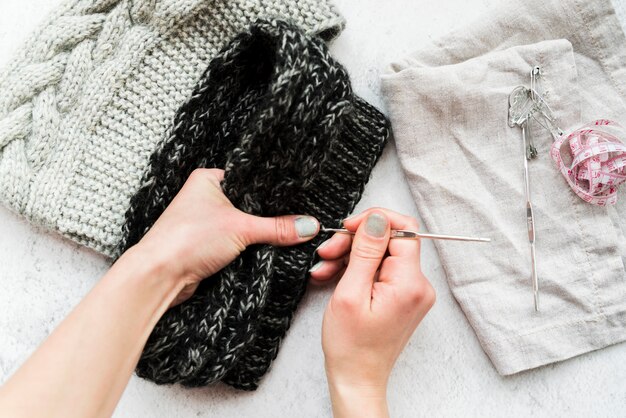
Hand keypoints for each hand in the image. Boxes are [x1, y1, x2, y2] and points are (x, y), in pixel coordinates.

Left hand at [132, 168, 319, 305]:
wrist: (158, 276)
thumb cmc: (187, 239)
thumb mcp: (241, 228)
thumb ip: (277, 227)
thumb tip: (308, 226)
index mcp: (208, 179)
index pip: (251, 180)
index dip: (274, 192)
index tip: (298, 200)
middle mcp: (205, 197)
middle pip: (249, 205)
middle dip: (268, 217)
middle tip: (296, 220)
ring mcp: (204, 222)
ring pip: (243, 226)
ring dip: (258, 235)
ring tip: (284, 235)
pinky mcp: (206, 245)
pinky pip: (235, 243)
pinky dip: (248, 248)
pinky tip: (265, 251)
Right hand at [311, 209, 435, 417]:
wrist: (357, 377)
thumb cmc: (351, 345)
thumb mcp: (351, 293)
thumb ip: (366, 251)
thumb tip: (377, 218)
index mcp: (410, 283)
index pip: (403, 230)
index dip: (373, 222)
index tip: (347, 227)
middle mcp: (418, 285)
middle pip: (390, 241)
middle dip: (355, 241)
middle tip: (328, 251)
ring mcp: (412, 291)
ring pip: (382, 254)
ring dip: (351, 255)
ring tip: (325, 268)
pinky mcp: (402, 296)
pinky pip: (381, 269)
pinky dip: (357, 269)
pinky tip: (334, 275)